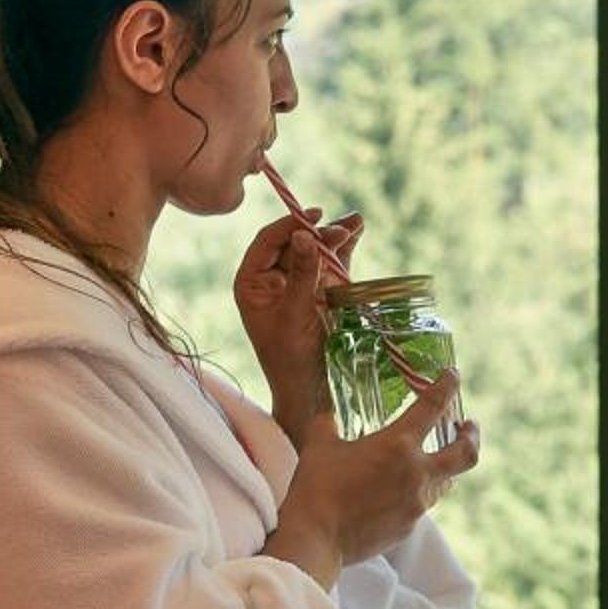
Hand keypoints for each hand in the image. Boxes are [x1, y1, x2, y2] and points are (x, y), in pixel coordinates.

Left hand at [233, 207, 363, 442]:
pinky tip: (356, 232)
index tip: (314, 216)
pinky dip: (344, 251)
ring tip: (356, 222)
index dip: (290, 225)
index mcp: (251, 283)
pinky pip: (330, 266)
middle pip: (294, 243)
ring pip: (315, 251)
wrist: (310, 393)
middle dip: (320, 232)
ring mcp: (297, 286)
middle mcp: (272, 280)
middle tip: (343, 228)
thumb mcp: (295, 315)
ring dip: (336, 237)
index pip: (267, 241)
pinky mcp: (319, 294)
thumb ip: (302, 274)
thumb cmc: (292, 359)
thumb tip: (304, 234)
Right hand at [262, 373, 479, 586]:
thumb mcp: (319, 446)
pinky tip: (399, 494)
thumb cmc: (316, 488)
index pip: (433, 406)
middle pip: (465, 453)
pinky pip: (421, 506)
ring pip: (445, 482)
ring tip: (435, 461)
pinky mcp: (409, 527)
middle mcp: (417, 473)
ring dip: (444, 469)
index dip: (447, 386)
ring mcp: (417, 504)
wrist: (316, 540)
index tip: (453, 375)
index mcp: (398, 445)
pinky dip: (417, 495)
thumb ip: (328, 424)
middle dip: (472, 436)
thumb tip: (328, 416)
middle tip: (470, 426)